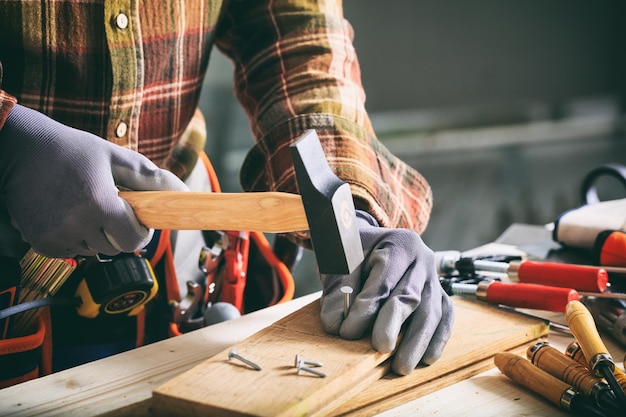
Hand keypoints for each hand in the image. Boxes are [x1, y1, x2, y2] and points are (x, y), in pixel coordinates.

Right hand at [0, 104, 187, 257]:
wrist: (18, 151)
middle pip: (115, 248)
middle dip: (118, 231)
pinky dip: (75, 238)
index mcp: (100, 205)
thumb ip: (150, 177)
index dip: (139, 230)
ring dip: (96, 235)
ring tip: (83, 204)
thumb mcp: (113, 156)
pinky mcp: (41, 243)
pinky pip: (72, 252)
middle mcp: (77, 226)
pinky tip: (66, 213)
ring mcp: (56, 238)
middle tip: (107, 205)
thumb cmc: (70, 150)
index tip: (133, 215)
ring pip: (94, 251)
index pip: (134, 241)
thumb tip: (184, 193)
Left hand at [319, 211, 453, 374]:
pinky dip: (436, 340)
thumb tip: (336, 326)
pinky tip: (425, 359)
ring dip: (417, 342)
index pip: (383, 280)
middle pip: (411, 295)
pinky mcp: (441, 295)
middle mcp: (422, 259)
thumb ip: (337, 291)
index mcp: (397, 244)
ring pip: (432, 311)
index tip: (348, 332)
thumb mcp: (341, 263)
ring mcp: (434, 278)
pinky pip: (445, 318)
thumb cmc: (356, 253)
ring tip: (401, 366)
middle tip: (380, 348)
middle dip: (395, 325)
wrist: (374, 244)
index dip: (367, 309)